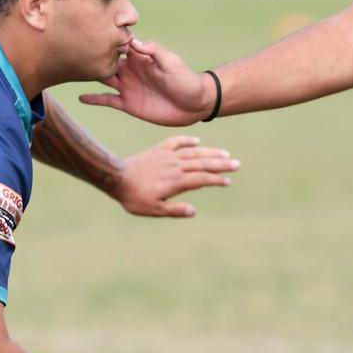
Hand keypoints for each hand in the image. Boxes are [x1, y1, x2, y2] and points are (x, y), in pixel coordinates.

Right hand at [80, 39, 212, 125]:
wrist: (193, 104)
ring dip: (90, 75)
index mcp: (140, 57)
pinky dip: (94, 99)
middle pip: (106, 61)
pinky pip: (108, 100)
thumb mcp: (171, 62)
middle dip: (92, 55)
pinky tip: (80, 97)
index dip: (106, 39)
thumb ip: (153, 51)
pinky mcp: (128, 103)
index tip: (90, 31)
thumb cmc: (185, 79)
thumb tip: (133, 41)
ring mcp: (127, 87)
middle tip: (73, 50)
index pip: (119, 45)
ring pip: (103, 79)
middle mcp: (130, 70)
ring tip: (71, 70)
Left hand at [111, 137, 237, 216]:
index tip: (228, 181)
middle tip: (236, 164)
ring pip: (193, 152)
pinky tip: (197, 141)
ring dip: (210, 152)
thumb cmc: (134, 197)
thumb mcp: (153, 209)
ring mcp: (167, 156)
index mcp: (176, 181)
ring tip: (225, 153)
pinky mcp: (158, 150)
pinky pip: (175, 142)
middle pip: (202, 163)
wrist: (116, 177)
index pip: (202, 179)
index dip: (216, 180)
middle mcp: (175, 166)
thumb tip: (193, 211)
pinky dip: (187, 141)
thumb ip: (174, 210)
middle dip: (221, 164)